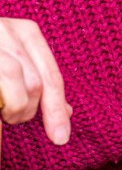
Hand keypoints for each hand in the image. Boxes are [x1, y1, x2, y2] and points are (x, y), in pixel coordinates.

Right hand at [0, 18, 71, 144]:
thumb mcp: (17, 55)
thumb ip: (39, 78)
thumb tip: (65, 111)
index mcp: (27, 32)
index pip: (51, 77)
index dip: (56, 111)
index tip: (60, 138)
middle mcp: (7, 31)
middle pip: (34, 84)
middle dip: (28, 111)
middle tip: (15, 118)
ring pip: (12, 82)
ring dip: (12, 108)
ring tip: (3, 113)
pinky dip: (0, 104)